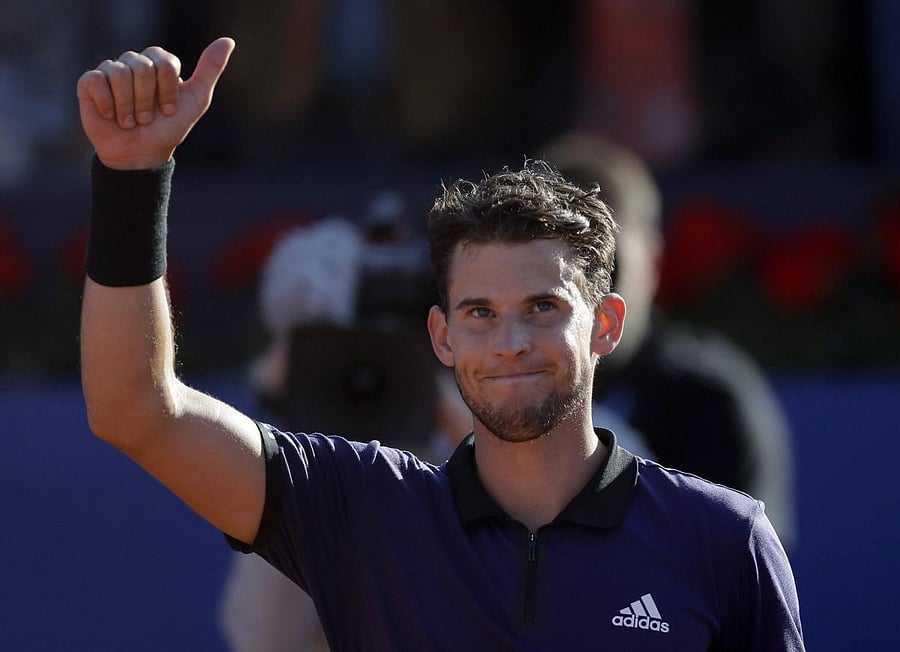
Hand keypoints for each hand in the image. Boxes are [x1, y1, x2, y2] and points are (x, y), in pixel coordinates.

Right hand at [76, 37, 234, 169]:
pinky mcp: (89, 83)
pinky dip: (107, 103)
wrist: (141, 153)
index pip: (165, 61)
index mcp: (159, 63)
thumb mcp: (196, 100)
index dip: (168, 90)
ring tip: (130, 122)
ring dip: (128, 105)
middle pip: (141, 67)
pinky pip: (95, 80)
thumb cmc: (168, 128)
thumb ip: (210, 70)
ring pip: (118, 73)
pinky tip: (111, 115)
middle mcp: (134, 63)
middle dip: (147, 100)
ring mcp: (111, 71)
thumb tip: (228, 41)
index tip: (169, 111)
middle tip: (146, 119)